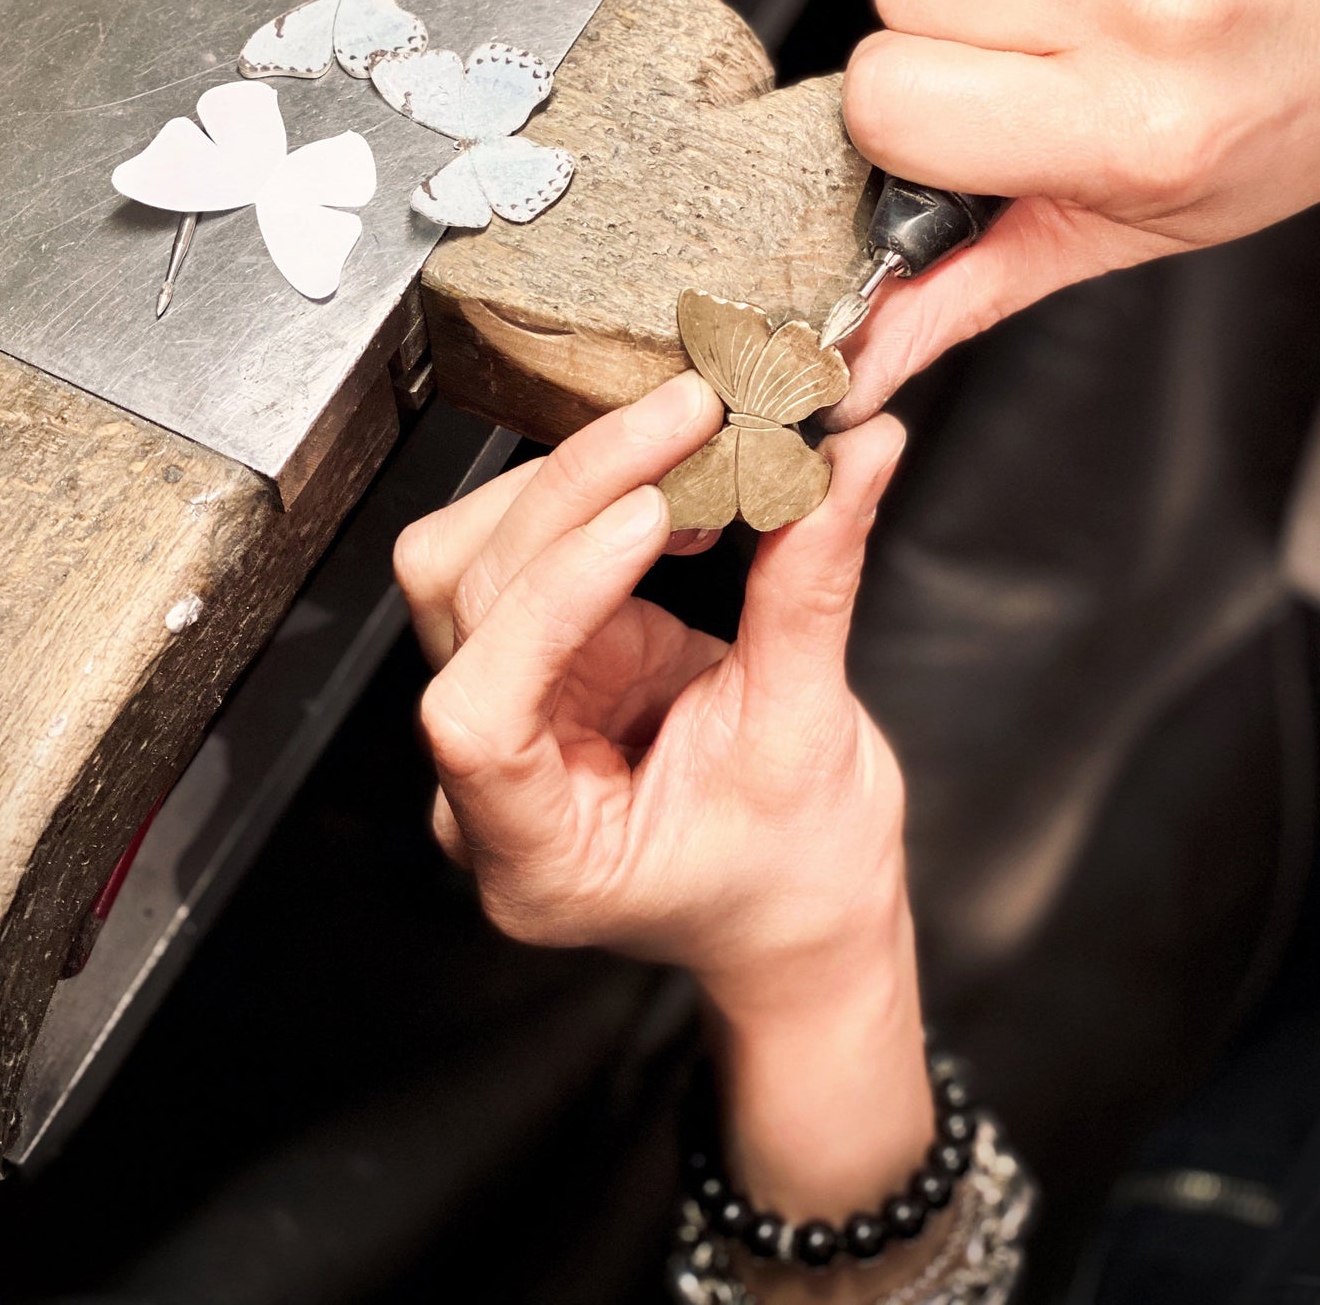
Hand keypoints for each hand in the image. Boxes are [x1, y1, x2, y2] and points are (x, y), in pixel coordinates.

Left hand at [395, 373, 933, 1213]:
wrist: (789, 904)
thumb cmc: (793, 872)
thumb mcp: (809, 737)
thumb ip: (809, 592)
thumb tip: (852, 457)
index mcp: (538, 857)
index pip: (478, 717)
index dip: (550, 599)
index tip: (651, 515)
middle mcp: (483, 790)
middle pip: (469, 605)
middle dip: (578, 493)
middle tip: (689, 415)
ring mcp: (496, 714)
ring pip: (467, 561)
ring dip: (568, 481)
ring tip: (682, 437)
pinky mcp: (527, 655)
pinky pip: (516, 551)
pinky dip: (586, 496)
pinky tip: (667, 478)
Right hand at [833, 0, 1319, 425]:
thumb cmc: (1305, 105)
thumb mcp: (1153, 225)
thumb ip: (988, 279)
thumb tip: (867, 346)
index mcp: (1137, 127)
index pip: (889, 98)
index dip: (903, 109)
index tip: (957, 113)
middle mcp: (1149, 0)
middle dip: (951, 24)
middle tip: (1050, 47)